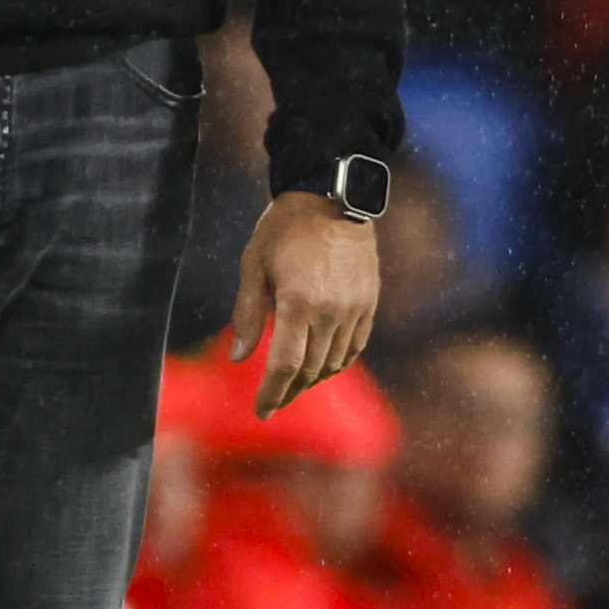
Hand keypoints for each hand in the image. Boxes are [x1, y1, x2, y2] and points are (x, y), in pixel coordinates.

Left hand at [222, 194, 380, 408]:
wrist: (332, 196)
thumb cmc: (284, 228)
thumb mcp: (254, 265)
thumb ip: (248, 314)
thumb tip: (239, 358)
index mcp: (298, 303)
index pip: (286, 365)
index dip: (272, 394)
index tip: (261, 412)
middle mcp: (331, 311)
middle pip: (311, 370)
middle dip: (289, 392)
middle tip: (272, 403)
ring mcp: (355, 308)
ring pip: (334, 362)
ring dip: (313, 380)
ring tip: (293, 385)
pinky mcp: (369, 302)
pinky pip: (355, 347)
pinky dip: (337, 363)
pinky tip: (322, 366)